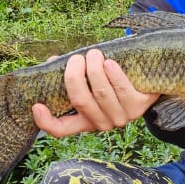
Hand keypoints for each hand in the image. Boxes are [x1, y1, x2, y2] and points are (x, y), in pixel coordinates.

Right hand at [32, 48, 158, 136]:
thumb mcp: (90, 80)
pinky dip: (113, 74)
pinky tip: (109, 62)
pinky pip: (122, 90)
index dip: (46, 122)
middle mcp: (101, 124)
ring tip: (94, 53)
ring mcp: (120, 118)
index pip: (61, 130)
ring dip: (94, 70)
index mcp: (84, 120)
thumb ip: (73, 73)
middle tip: (76, 58)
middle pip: (81, 101)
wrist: (147, 83)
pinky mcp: (138, 108)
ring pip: (101, 94)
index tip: (37, 106)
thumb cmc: (111, 79)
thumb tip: (55, 60)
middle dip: (75, 76)